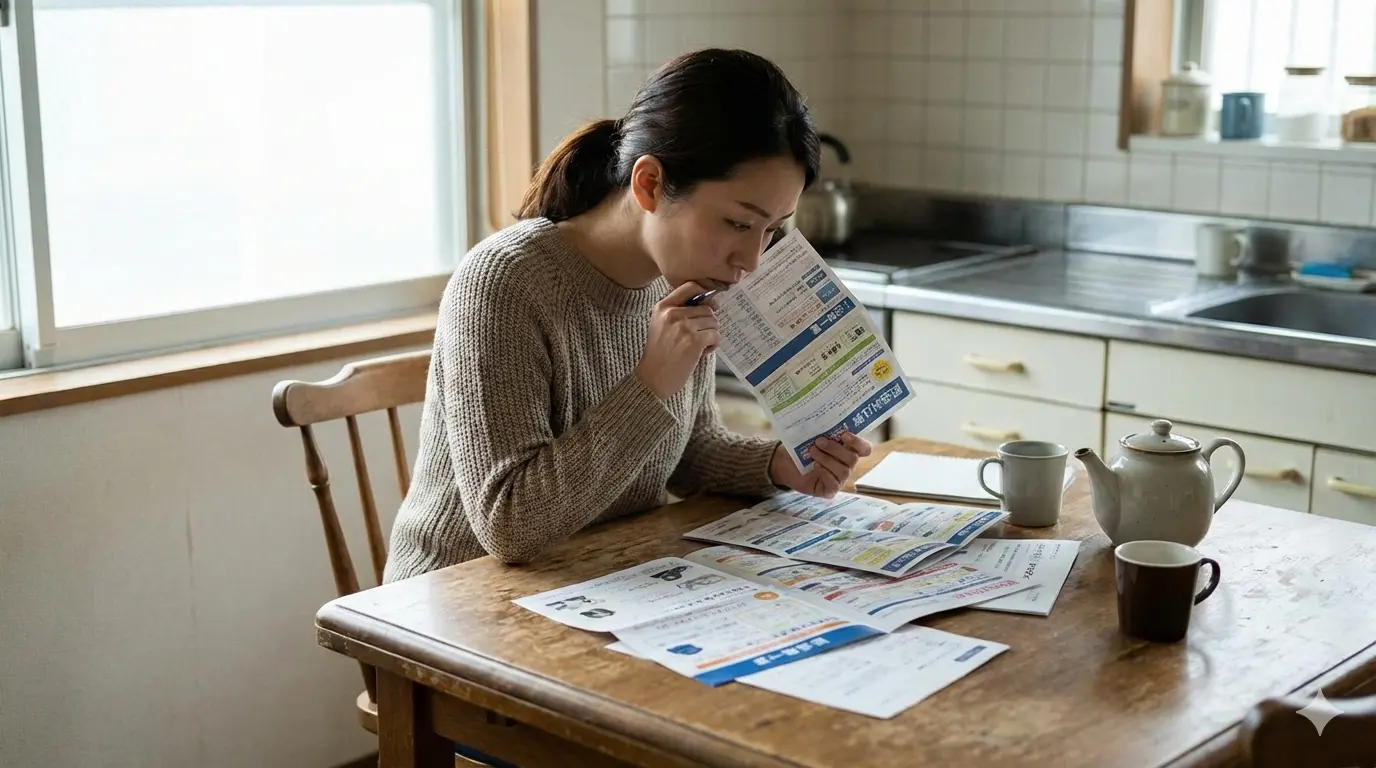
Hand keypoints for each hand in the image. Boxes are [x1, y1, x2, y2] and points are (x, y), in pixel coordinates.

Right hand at [635, 281, 718, 399]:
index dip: (705, 294)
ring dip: (711, 335)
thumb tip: (712, 305)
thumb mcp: (661, 325)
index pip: (690, 286)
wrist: (652, 378)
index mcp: (663, 307)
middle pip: (707, 308)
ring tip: (700, 347)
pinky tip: (703, 353)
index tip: (709, 305)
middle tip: (700, 338)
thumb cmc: (659, 355)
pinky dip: (713, 345)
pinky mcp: (694, 340)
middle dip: (708, 324)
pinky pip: (715, 335)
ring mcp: (684, 326)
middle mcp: (673, 313)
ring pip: (713, 322)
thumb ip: (679, 312)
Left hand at [769, 432, 872, 498]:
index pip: (864, 449)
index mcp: (847, 450)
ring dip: (826, 459)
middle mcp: (846, 466)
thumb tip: (826, 420)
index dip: (858, 442)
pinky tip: (815, 466)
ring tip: (812, 452)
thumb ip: (824, 431)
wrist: (786, 463)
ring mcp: (839, 479)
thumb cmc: (802, 448)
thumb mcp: (813, 437)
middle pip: (853, 459)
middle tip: (818, 442)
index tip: (844, 435)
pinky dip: (824, 473)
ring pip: (843, 471)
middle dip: (835, 449)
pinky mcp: (830, 490)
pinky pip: (834, 484)